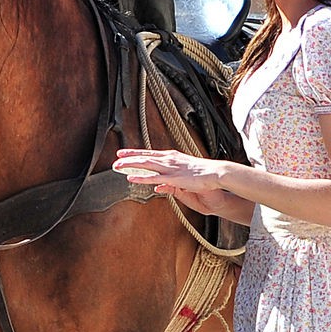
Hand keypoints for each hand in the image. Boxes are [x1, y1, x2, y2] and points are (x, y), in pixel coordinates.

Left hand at [113, 147, 234, 214]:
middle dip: (128, 158)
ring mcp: (170, 168)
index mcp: (171, 157)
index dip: (135, 153)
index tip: (123, 152)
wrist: (215, 173)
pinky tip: (131, 178)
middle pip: (144, 157)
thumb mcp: (184, 172)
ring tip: (118, 166)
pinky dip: (141, 178)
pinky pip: (154, 178)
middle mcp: (168, 159)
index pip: (149, 153)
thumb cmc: (202, 173)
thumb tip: (163, 179)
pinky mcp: (173, 178)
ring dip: (130, 165)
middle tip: (115, 159)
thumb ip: (172, 174)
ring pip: (146, 165)